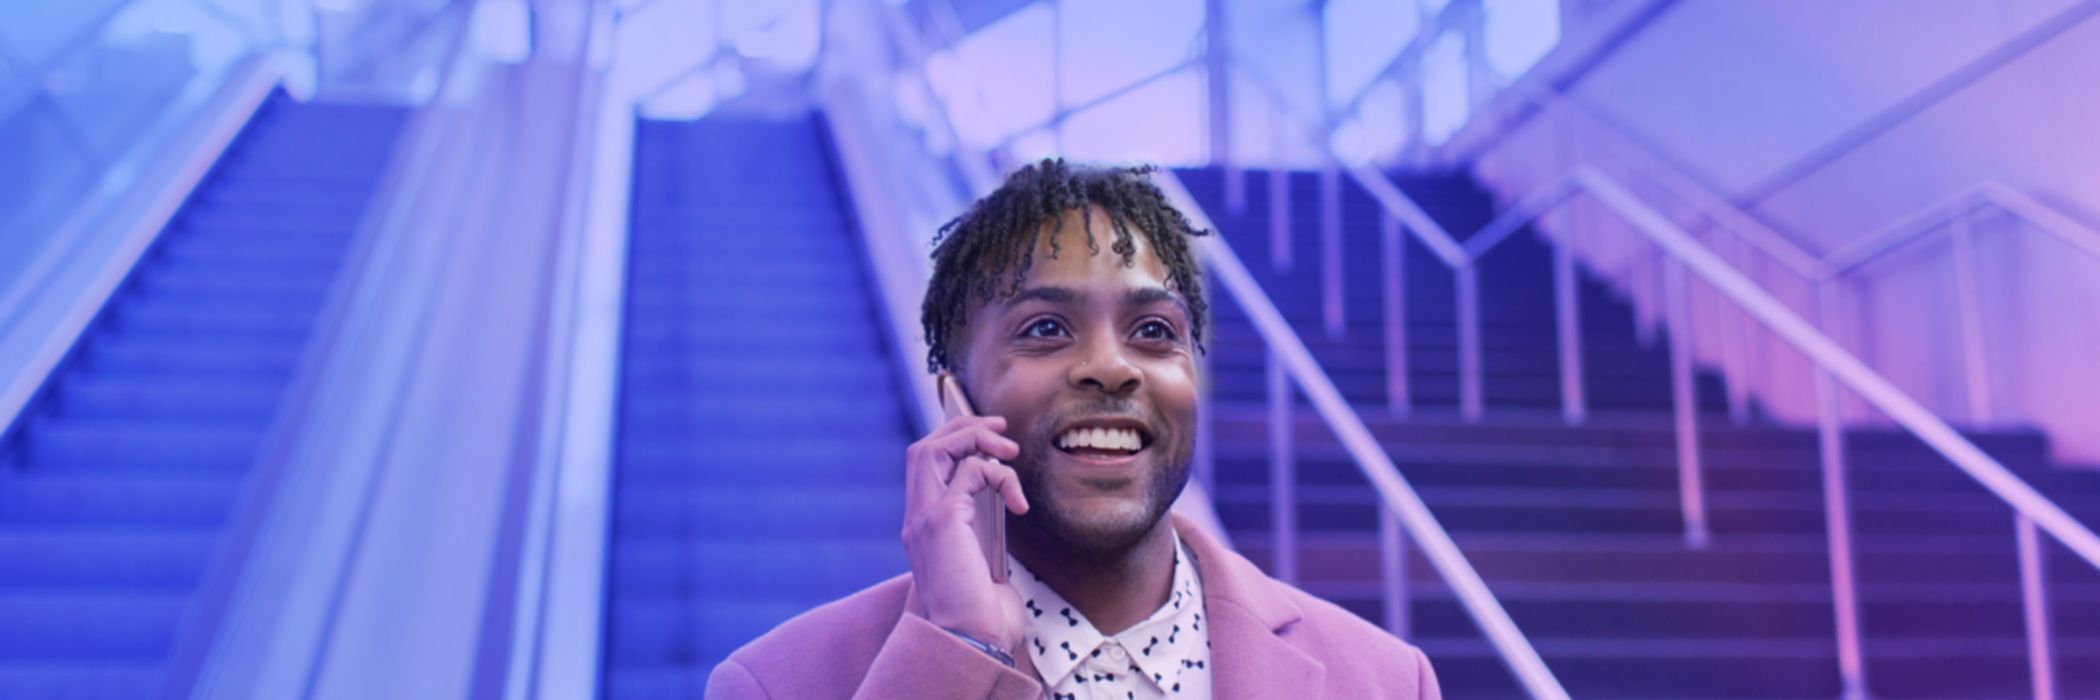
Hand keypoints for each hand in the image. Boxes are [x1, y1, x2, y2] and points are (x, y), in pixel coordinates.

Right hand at [901, 415, 1028, 652]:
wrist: (971, 641)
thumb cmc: (980, 615)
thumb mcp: (982, 565)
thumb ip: (982, 534)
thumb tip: (1003, 505)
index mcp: (923, 528)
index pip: (925, 469)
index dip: (952, 444)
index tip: (988, 440)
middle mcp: (916, 519)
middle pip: (924, 449)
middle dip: (962, 427)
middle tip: (999, 428)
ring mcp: (924, 518)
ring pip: (933, 449)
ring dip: (975, 437)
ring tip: (1009, 450)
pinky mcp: (943, 521)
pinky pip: (970, 471)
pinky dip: (1000, 475)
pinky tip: (1018, 502)